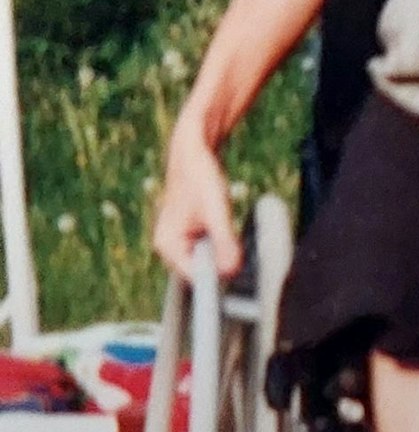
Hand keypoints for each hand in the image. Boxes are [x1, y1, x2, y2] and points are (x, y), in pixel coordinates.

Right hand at [150, 132, 241, 279]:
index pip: (195, 278)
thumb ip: (224, 241)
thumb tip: (231, 271)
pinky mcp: (190, 236)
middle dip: (222, 262)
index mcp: (167, 245)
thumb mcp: (216, 211)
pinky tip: (224, 226)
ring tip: (224, 226)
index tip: (239, 272)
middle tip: (236, 243)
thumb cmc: (201, 178)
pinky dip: (223, 244)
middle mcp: (169, 248)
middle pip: (203, 271)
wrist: (194, 153)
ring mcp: (179, 243)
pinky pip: (211, 250)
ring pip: (210, 261)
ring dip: (224, 251)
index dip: (219, 276)